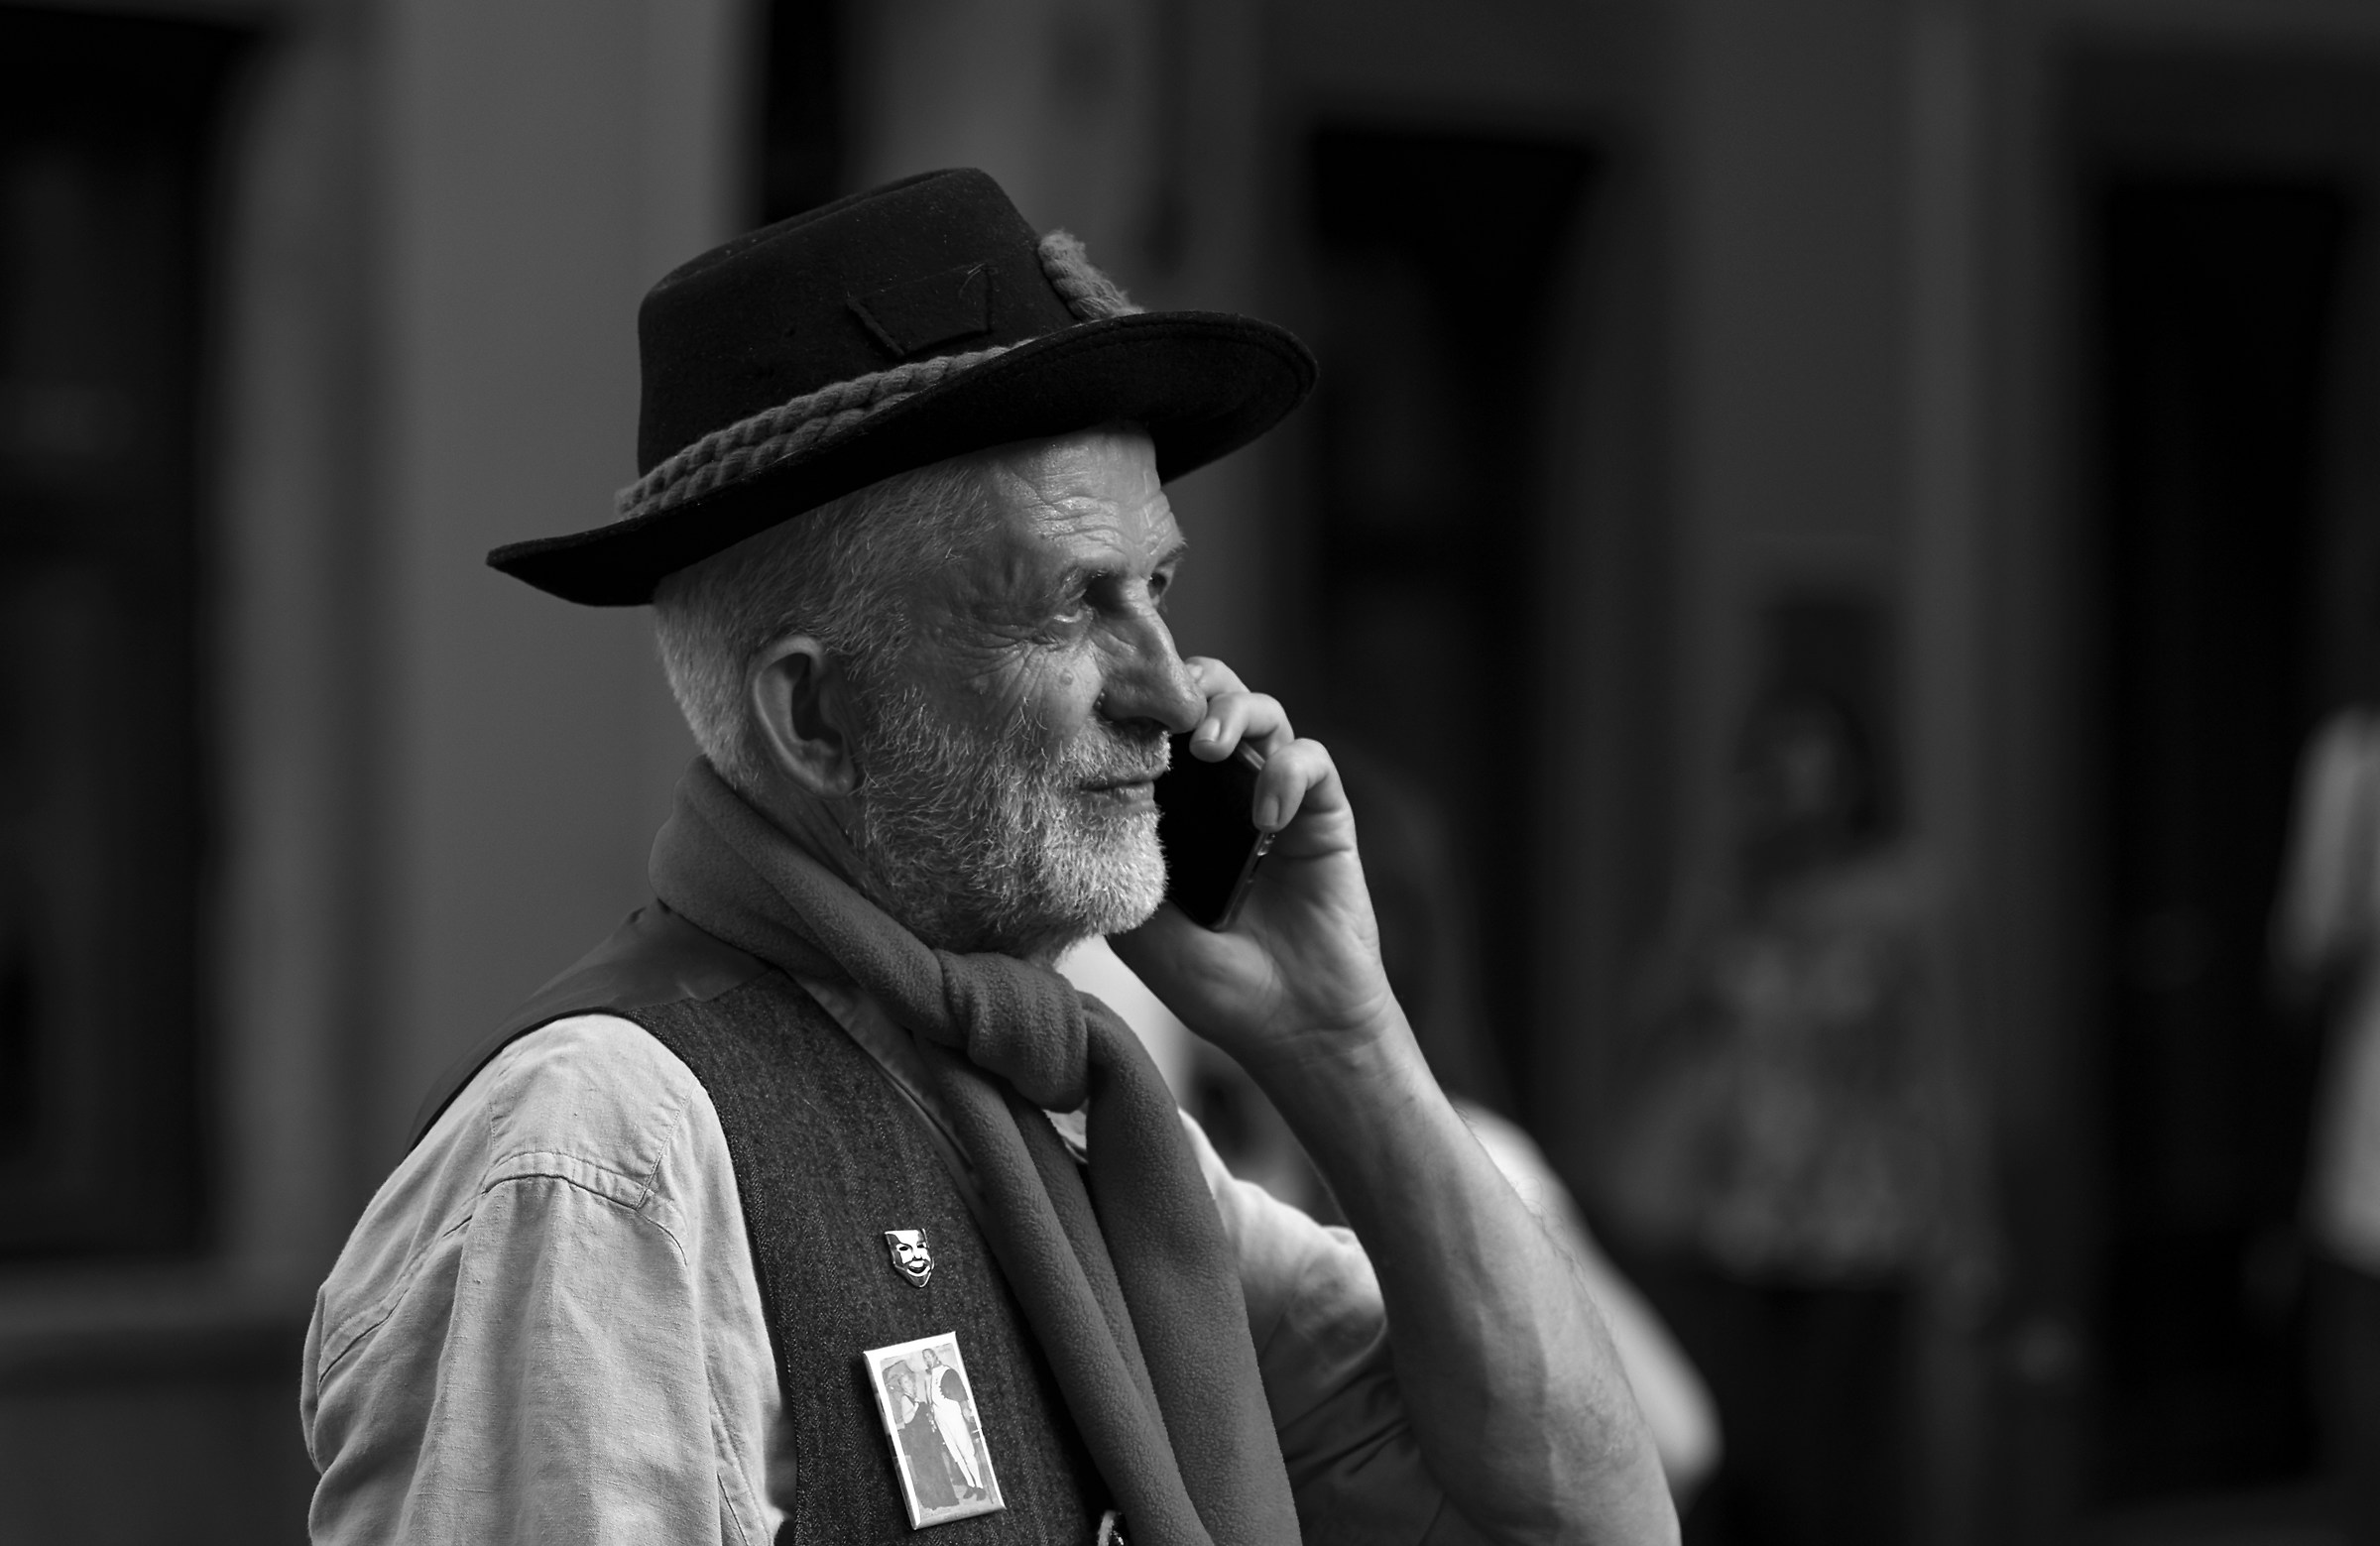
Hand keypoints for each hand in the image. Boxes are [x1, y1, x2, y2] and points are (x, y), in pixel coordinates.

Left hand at [1110, 658, 1403, 1078]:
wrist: (1291, 1027)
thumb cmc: (1215, 985)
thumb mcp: (1140, 929)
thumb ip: (1117, 864)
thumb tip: (1077, 800)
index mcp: (1178, 811)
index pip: (1156, 731)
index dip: (1137, 708)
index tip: (1110, 707)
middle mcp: (1225, 793)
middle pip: (1210, 700)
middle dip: (1190, 685)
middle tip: (1168, 705)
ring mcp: (1276, 798)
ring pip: (1263, 711)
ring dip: (1235, 712)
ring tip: (1212, 747)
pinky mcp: (1322, 813)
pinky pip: (1312, 759)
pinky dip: (1288, 771)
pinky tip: (1268, 815)